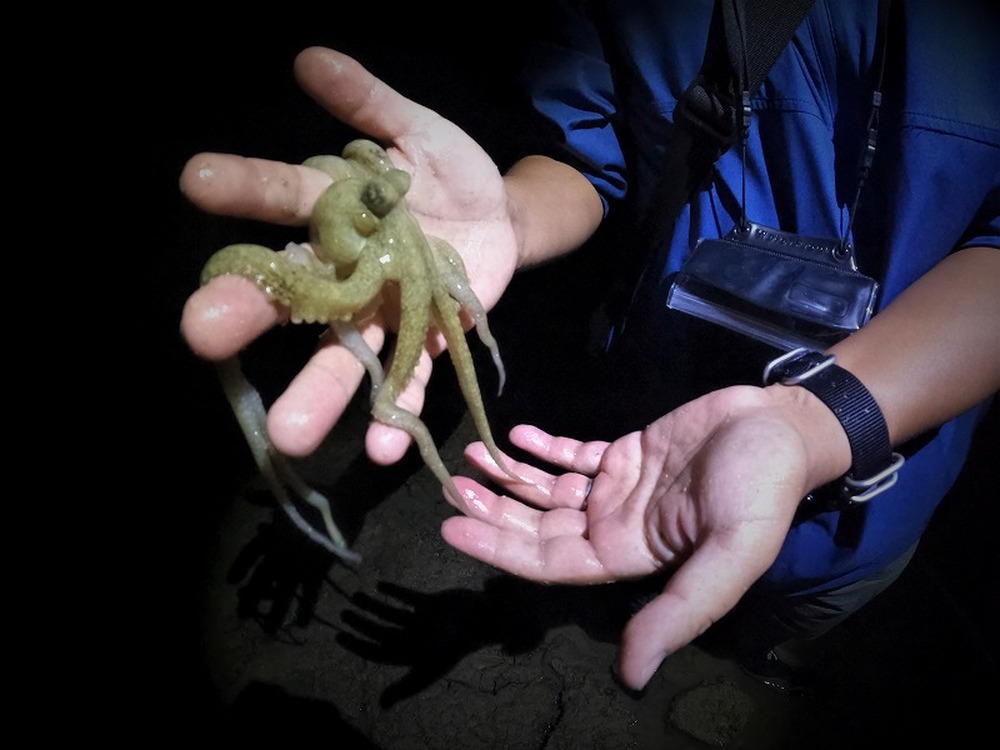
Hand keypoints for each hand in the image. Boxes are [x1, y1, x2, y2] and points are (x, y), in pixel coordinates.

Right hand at [179, 47, 518, 462]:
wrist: (503, 217)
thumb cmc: (448, 172)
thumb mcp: (417, 129)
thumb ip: (370, 101)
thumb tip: (310, 57)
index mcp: (336, 215)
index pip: (282, 199)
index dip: (244, 189)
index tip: (195, 178)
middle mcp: (348, 273)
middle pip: (295, 296)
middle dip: (251, 313)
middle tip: (201, 335)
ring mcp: (387, 314)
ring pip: (344, 357)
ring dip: (319, 395)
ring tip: (286, 436)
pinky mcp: (431, 342)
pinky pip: (412, 380)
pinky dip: (398, 414)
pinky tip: (384, 448)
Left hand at [441, 385, 813, 690]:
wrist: (783, 430)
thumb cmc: (760, 490)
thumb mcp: (729, 555)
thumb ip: (680, 612)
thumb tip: (631, 678)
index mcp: (629, 558)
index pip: (548, 563)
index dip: (499, 549)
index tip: (454, 528)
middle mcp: (614, 528)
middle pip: (538, 528)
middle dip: (494, 510)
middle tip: (450, 485)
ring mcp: (618, 490)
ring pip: (548, 491)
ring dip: (510, 477)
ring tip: (470, 455)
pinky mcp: (626, 455)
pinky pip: (575, 455)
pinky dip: (544, 447)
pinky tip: (517, 435)